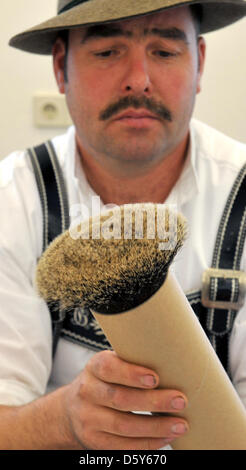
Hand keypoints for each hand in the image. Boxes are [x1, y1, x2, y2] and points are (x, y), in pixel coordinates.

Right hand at [63, 350, 187, 449]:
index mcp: (94, 367)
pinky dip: (147, 443)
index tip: (156, 378)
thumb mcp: (111, 365)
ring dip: (156, 427)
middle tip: (180, 401)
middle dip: (154, 402)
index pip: (109, 368)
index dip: (132, 373)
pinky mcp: (94, 441)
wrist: (73, 409)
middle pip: (121, 399)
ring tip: (180, 425)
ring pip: (123, 426)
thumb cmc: (105, 381)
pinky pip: (122, 446)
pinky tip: (165, 437)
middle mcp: (87, 392)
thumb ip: (133, 362)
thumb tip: (174, 364)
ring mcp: (88, 419)